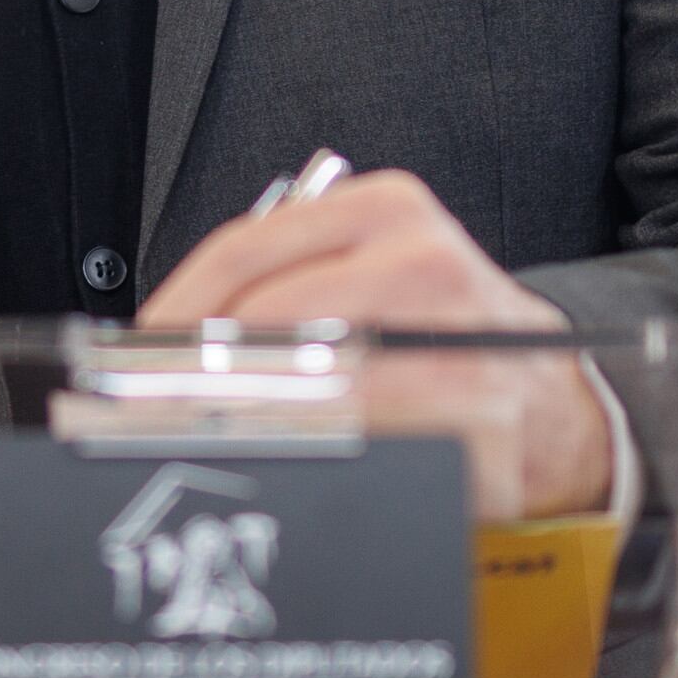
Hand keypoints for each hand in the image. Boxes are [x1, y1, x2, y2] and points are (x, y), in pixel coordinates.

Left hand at [137, 170, 618, 522]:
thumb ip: (282, 284)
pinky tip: (275, 469)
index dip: (174, 309)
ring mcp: (456, 345)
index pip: (246, 250)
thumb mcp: (372, 268)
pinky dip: (310, 461)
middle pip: (269, 321)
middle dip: (193, 376)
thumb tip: (160, 344)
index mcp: (387, 209)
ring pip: (310, 390)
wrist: (551, 393)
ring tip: (192, 444)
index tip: (126, 356)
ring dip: (240, 423)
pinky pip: (367, 450)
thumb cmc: (438, 330)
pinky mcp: (478, 426)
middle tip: (139, 414)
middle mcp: (424, 263)